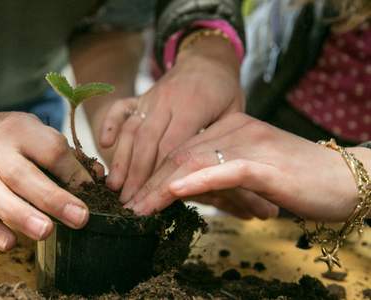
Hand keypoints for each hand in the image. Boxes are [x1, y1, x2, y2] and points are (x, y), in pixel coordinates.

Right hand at [0, 112, 92, 250]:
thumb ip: (69, 157)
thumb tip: (97, 178)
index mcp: (21, 131)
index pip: (50, 150)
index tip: (92, 190)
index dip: (74, 172)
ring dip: (21, 216)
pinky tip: (10, 243)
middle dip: (52, 199)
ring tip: (45, 232)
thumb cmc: (21, 140)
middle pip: (21, 175)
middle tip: (79, 218)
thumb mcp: (43, 135)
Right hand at [101, 36, 243, 202]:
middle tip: (127, 202)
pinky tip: (103, 143)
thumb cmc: (225, 94)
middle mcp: (167, 101)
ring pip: (131, 130)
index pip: (171, 147)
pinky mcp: (140, 97)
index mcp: (193, 107)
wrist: (208, 59)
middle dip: (135, 175)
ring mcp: (150, 98)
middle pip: (146, 142)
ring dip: (120, 159)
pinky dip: (109, 124)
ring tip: (112, 186)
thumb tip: (212, 181)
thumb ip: (220, 144)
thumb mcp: (235, 115)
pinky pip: (120, 109)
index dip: (159, 175)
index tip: (152, 199)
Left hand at [125, 113, 363, 222]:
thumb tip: (181, 191)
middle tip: (129, 207)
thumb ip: (218, 176)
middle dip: (150, 182)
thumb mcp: (247, 174)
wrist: (345, 179)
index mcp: (230, 126)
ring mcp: (250, 143)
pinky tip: (173, 192)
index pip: (182, 148)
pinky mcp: (265, 164)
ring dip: (162, 187)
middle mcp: (236, 128)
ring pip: (194, 161)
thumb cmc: (296, 179)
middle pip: (181, 154)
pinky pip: (223, 170)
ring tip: (141, 208)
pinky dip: (196, 181)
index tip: (136, 196)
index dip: (154, 173)